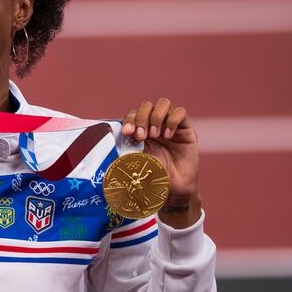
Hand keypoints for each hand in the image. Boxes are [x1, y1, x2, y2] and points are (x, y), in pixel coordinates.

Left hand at [122, 98, 200, 226]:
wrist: (175, 187)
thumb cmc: (154, 175)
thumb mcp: (135, 160)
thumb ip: (125, 149)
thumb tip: (106, 144)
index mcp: (141, 130)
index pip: (133, 114)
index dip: (129, 119)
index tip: (127, 133)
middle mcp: (155, 124)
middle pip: (146, 105)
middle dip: (142, 118)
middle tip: (142, 136)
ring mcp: (170, 125)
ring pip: (163, 103)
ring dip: (156, 117)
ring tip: (156, 135)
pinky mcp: (186, 129)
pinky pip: (180, 112)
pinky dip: (172, 121)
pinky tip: (169, 136)